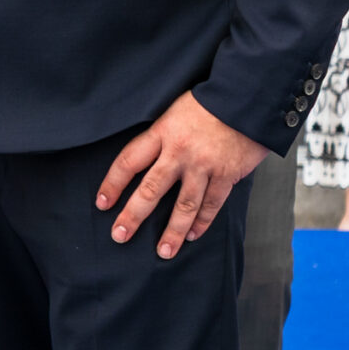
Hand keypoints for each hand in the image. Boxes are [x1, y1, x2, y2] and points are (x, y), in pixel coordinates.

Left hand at [96, 90, 270, 258]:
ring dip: (172, 231)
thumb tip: (144, 163)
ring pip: (184, 205)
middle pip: (151, 189)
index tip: (102, 203)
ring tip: (163, 252)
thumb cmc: (207, 103)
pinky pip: (212, 204)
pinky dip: (202, 222)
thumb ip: (160, 137)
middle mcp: (180, 152)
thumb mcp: (174, 112)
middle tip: (119, 235)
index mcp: (162, 133)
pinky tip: (193, 236)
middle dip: (133, 215)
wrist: (246, 98)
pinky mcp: (227, 174)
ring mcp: (204, 165)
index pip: (129, 162)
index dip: (113, 184)